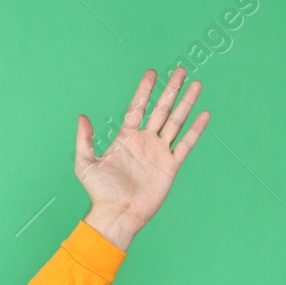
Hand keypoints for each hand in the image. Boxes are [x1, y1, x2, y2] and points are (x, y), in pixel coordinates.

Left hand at [75, 67, 209, 249]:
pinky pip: (185, 144)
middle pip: (161, 110)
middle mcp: (144, 142)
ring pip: (176, 122)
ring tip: (196, 84)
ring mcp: (159, 153)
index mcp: (126, 138)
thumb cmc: (100, 193)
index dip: (144, 90)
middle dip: (170, 90)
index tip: (151, 72)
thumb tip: (82, 116)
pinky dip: (195, 130)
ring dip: (186, 103)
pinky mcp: (170, 166)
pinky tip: (203, 114)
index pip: (137, 108)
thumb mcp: (85, 164)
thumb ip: (84, 140)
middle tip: (180, 70)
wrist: (117, 215)